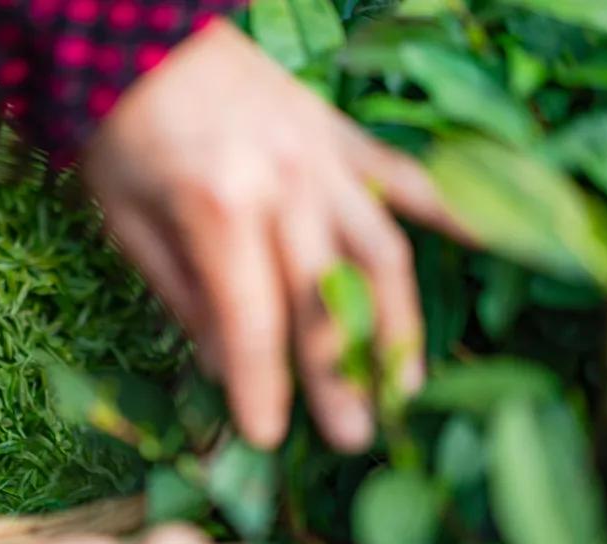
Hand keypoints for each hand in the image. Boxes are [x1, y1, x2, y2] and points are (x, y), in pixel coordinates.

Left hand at [84, 19, 465, 451]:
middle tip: (354, 439)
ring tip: (406, 384)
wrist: (135, 31)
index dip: (261, 386)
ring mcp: (323, 157)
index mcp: (218, 208)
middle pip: (326, 301)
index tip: (268, 437)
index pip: (250, 323)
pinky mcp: (340, 135)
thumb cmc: (118, 130)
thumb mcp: (124, 221)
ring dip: (399, 324)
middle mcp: (285, 186)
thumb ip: (180, 294)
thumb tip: (222, 365)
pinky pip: (404, 176)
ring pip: (381, 253)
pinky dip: (447, 210)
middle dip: (339, 376)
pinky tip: (489, 241)